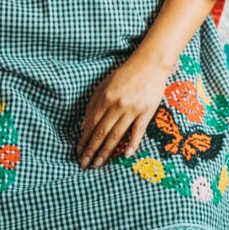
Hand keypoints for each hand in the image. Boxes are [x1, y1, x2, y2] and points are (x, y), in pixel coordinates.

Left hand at [77, 50, 170, 167]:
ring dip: (106, 152)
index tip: (78, 152)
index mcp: (104, 99)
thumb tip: (83, 125)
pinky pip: (137, 131)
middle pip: (101, 133)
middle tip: (84, 164)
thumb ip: (93, 104)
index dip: (84, 140)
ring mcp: (132, 110)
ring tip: (98, 164)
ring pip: (116, 135)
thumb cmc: (125, 74)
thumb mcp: (104, 85)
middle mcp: (116, 106)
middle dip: (91, 150)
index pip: (91, 124)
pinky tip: (125, 155)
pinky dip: (132, 144)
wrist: (150, 64)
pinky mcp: (146, 112)